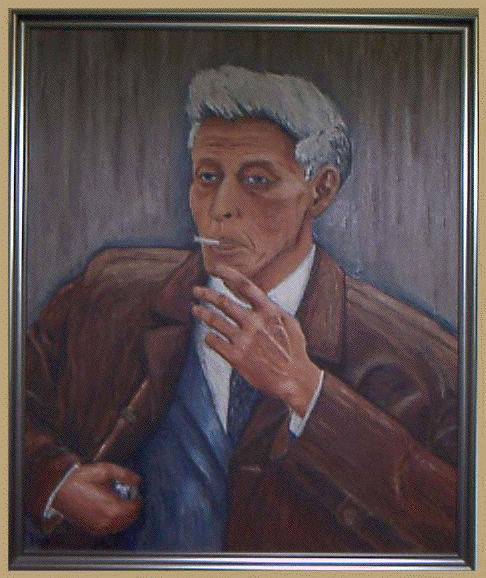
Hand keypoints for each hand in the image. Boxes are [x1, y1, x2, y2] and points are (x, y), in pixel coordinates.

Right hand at [52, 462, 141, 535]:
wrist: (58, 489)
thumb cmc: (80, 479)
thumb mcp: (105, 471)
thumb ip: (124, 475)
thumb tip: (137, 480)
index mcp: (112, 508)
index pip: (134, 508)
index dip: (138, 499)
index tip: (135, 491)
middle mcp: (106, 521)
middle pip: (130, 519)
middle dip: (133, 508)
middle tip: (130, 496)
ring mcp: (98, 527)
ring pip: (121, 525)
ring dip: (125, 515)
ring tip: (121, 501)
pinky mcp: (92, 529)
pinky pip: (110, 528)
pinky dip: (116, 521)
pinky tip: (111, 509)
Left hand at [192, 264, 320, 415]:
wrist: (295, 379)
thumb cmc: (294, 350)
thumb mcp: (288, 322)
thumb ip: (270, 308)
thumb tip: (252, 294)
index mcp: (269, 311)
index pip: (245, 286)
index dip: (228, 274)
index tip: (216, 269)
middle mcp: (254, 323)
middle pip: (223, 302)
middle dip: (206, 294)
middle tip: (196, 290)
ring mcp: (243, 340)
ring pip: (215, 321)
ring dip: (202, 313)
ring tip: (195, 309)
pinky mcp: (236, 358)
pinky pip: (213, 342)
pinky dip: (209, 337)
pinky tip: (209, 336)